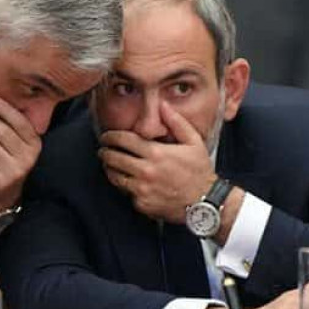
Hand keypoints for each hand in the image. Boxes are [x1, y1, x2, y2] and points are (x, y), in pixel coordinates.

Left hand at [98, 102, 215, 223]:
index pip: (123, 140)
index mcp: (156, 153)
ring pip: (114, 177)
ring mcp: (142, 189)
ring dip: (109, 169)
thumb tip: (163, 105)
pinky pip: (126, 192)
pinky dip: (125, 186)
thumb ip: (177, 122)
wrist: (204, 202)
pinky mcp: (142, 204)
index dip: (111, 136)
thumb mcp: (194, 142)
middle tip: (103, 150)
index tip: (106, 136)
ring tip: (110, 164)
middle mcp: (146, 171)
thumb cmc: (199, 170)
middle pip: (113, 158)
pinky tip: (129, 180)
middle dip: (105, 152)